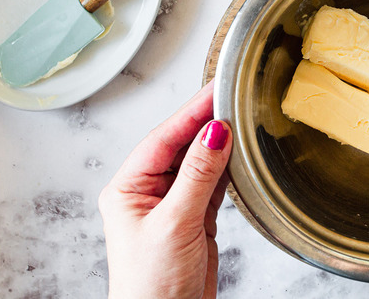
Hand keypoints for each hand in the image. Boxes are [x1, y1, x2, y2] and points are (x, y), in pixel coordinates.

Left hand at [98, 81, 232, 298]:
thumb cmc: (152, 286)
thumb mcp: (175, 223)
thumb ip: (197, 175)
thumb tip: (215, 133)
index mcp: (128, 189)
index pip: (163, 139)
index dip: (191, 112)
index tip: (216, 89)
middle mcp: (148, 193)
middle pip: (180, 146)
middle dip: (206, 123)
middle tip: (233, 96)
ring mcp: (172, 205)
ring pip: (198, 163)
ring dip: (218, 144)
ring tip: (240, 118)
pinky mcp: (194, 219)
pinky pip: (212, 183)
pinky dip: (226, 168)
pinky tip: (238, 153)